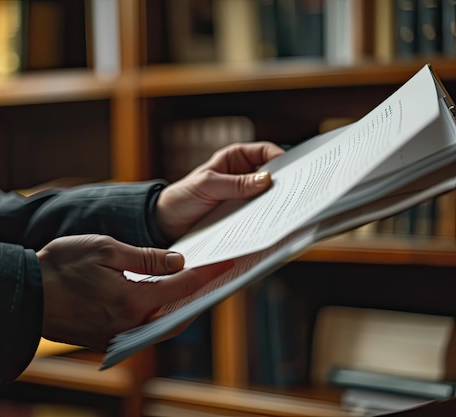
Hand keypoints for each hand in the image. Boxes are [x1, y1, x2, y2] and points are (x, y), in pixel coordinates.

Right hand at [37, 234, 232, 350]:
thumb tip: (179, 262)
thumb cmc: (60, 266)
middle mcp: (129, 325)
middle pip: (179, 316)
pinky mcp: (106, 341)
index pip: (182, 288)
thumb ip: (145, 258)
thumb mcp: (103, 249)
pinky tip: (162, 300)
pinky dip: (158, 316)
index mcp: (132, 300)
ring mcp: (118, 336)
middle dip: (199, 298)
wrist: (25, 293)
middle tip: (216, 280)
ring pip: (161, 326)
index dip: (207, 275)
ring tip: (195, 289)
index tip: (226, 264)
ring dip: (180, 310)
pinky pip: (142, 330)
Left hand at [156, 142, 284, 241]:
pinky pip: (258, 215)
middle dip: (284, 182)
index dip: (281, 159)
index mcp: (235, 158)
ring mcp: (243, 197)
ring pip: (267, 197)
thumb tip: (267, 180)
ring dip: (275, 203)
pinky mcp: (241, 216)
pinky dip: (265, 218)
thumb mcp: (207, 186)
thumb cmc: (181, 197)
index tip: (293, 171)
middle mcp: (243, 175)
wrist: (165, 224)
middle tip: (294, 192)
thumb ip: (236, 184)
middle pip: (272, 175)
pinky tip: (271, 224)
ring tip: (286, 210)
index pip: (266, 152)